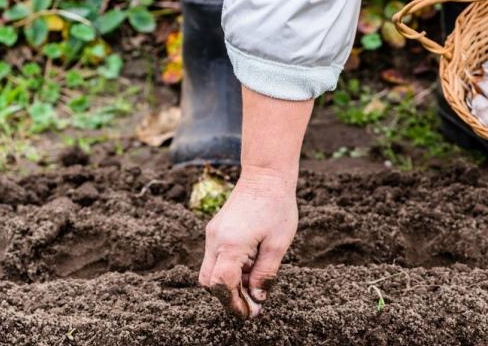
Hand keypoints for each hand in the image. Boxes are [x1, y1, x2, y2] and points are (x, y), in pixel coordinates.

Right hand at [199, 168, 297, 318]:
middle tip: (251, 304)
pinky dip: (229, 269)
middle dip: (228, 297)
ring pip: (210, 271)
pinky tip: (250, 267)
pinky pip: (215, 258)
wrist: (266, 175)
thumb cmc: (276, 207)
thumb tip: (257, 297)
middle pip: (209, 282)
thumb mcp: (278, 244)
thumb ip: (265, 273)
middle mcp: (215, 241)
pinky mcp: (216, 230)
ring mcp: (213, 234)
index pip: (222, 285)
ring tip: (254, 284)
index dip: (234, 303)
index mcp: (230, 245)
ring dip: (229, 283)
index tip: (250, 313)